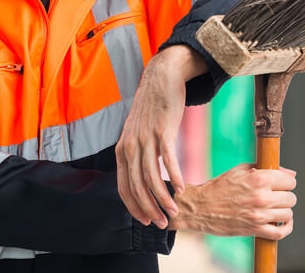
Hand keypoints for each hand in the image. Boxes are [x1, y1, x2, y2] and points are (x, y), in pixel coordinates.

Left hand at [115, 45, 205, 228]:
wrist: (160, 79)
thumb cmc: (151, 110)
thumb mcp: (137, 133)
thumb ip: (137, 154)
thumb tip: (143, 177)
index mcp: (122, 149)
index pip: (123, 186)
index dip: (133, 206)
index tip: (145, 220)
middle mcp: (130, 146)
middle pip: (137, 186)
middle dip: (148, 209)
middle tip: (161, 224)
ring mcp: (145, 138)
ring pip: (151, 177)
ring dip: (163, 198)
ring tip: (174, 212)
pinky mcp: (162, 130)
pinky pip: (168, 160)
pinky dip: (174, 177)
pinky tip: (182, 189)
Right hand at [171, 163, 296, 239]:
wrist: (201, 206)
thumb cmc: (220, 186)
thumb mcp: (240, 170)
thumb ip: (265, 169)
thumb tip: (291, 174)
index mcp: (258, 178)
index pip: (290, 181)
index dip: (286, 182)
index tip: (280, 184)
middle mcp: (261, 196)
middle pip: (291, 198)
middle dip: (284, 196)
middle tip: (273, 196)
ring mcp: (259, 215)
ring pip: (288, 214)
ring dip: (282, 211)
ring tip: (271, 208)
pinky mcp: (256, 230)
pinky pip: (282, 232)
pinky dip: (286, 228)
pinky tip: (282, 222)